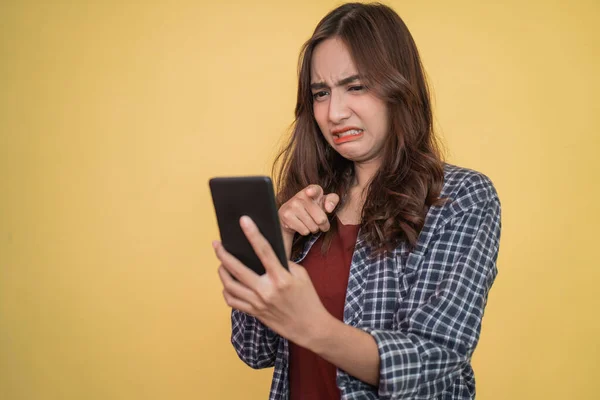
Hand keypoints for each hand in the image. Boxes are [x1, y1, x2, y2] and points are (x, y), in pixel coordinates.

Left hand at [214, 215, 332, 349]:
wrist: (310, 327)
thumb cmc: (307, 298)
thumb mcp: (301, 275)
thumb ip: (283, 263)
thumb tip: (264, 252)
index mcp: (281, 278)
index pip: (264, 250)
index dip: (252, 233)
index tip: (243, 220)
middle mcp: (267, 290)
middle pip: (237, 269)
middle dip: (224, 254)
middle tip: (217, 244)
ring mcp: (258, 303)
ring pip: (230, 286)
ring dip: (222, 272)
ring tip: (221, 263)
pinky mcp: (254, 313)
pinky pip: (232, 301)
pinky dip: (227, 291)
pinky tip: (228, 284)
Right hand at [278, 185, 339, 254]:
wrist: (291, 215)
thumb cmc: (312, 208)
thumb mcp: (323, 202)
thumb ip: (332, 200)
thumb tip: (329, 208)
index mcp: (311, 190)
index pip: (314, 190)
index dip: (312, 191)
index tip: (309, 192)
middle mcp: (300, 196)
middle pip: (321, 219)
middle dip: (323, 225)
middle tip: (320, 223)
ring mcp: (292, 206)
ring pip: (313, 227)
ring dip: (314, 228)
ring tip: (309, 223)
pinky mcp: (286, 216)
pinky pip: (304, 231)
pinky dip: (305, 231)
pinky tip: (301, 225)